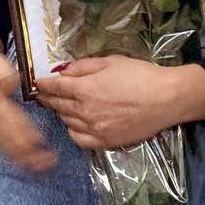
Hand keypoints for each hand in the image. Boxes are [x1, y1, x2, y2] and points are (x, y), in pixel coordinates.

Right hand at [0, 48, 54, 170]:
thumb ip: (4, 74)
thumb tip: (15, 81)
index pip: (7, 118)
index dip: (22, 131)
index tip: (37, 142)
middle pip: (6, 136)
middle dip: (25, 151)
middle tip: (46, 162)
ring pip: (3, 144)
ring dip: (22, 157)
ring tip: (41, 167)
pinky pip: (0, 145)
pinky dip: (14, 155)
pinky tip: (27, 163)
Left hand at [35, 56, 204, 149]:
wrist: (169, 98)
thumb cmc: (143, 75)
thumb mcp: (114, 61)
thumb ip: (85, 66)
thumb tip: (62, 70)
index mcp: (85, 89)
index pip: (54, 87)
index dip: (42, 84)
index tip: (36, 82)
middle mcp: (83, 111)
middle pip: (57, 105)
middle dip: (48, 97)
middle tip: (45, 94)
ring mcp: (92, 129)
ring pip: (65, 121)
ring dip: (61, 112)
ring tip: (63, 105)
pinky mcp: (103, 142)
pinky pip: (77, 138)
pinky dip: (72, 129)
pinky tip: (77, 123)